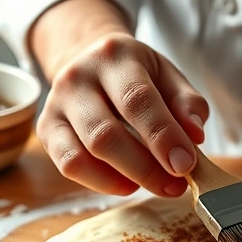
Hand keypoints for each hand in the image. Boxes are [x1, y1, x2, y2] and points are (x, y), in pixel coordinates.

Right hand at [32, 0, 207, 195]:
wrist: (91, 65)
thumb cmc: (137, 76)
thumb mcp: (168, 77)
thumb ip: (187, 104)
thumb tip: (195, 136)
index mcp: (114, 56)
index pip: (137, 100)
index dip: (162, 136)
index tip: (185, 164)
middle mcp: (77, 77)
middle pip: (106, 134)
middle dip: (146, 168)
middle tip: (176, 185)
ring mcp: (56, 104)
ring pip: (84, 154)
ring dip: (126, 178)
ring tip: (158, 185)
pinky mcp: (46, 130)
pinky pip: (69, 166)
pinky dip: (101, 183)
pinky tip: (128, 184)